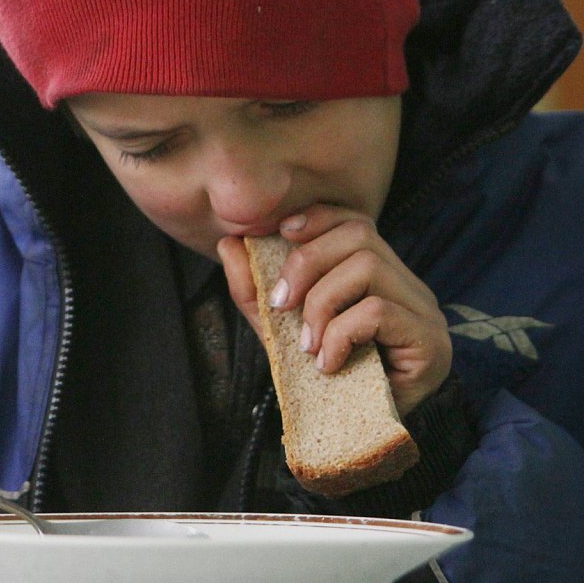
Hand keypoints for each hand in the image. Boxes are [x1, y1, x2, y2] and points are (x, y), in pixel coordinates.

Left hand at [218, 205, 451, 414]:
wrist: (359, 438)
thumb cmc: (324, 379)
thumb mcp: (279, 328)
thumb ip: (254, 288)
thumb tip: (228, 242)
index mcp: (377, 274)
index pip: (353, 220)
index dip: (316, 219)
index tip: (279, 235)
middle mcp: (407, 285)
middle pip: (358, 235)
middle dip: (306, 264)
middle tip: (281, 306)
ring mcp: (424, 310)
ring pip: (367, 267)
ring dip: (321, 304)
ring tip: (308, 344)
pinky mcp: (430, 340)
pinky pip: (378, 311)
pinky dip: (340, 334)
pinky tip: (328, 363)